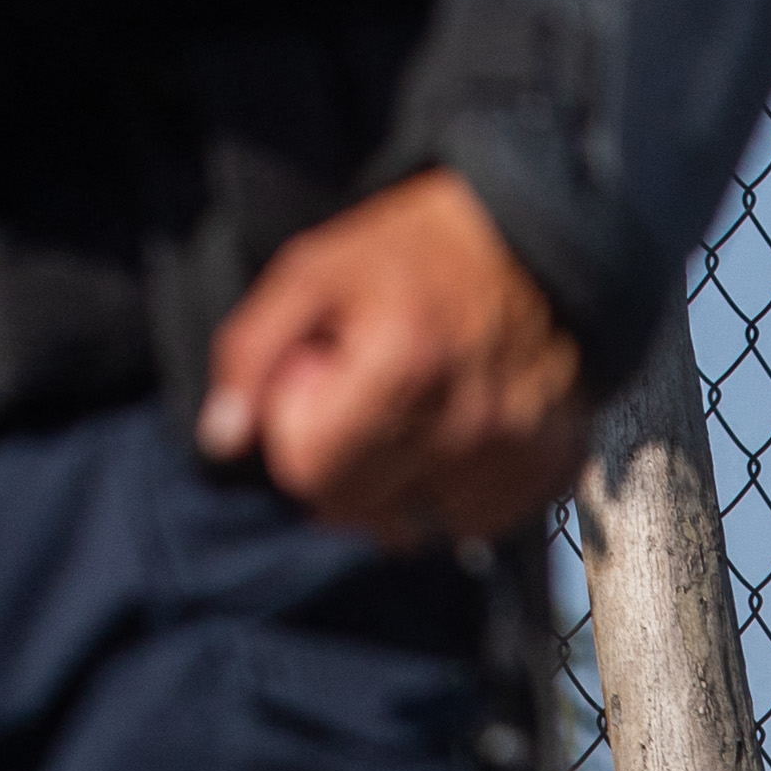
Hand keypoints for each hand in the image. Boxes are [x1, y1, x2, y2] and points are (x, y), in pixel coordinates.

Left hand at [197, 169, 592, 547]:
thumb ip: (254, 348)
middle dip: (339, 465)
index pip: (310, 470)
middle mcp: (464, 425)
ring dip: (398, 487)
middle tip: (363, 400)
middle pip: (358, 512)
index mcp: (402, 366)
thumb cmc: (419, 251)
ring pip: (414, 527)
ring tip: (414, 417)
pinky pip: (474, 524)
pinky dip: (454, 494)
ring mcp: (513, 457)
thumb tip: (222, 440)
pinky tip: (457, 437)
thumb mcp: (318, 269)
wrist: (543, 244)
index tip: (318, 383)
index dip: (296, 430)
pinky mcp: (549, 473)